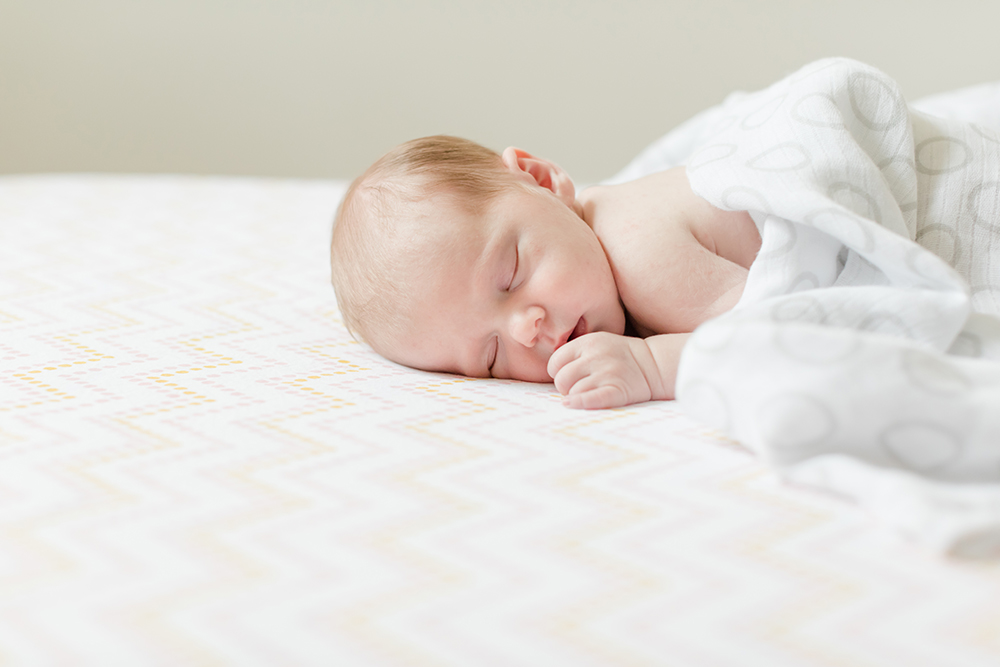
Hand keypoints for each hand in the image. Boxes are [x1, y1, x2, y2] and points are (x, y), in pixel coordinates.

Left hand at [547, 332, 664, 409]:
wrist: (653, 363)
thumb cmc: (619, 356)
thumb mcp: (596, 342)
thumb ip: (575, 352)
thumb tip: (550, 372)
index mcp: (588, 342)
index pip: (555, 362)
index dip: (557, 372)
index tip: (568, 376)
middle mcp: (596, 356)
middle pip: (561, 379)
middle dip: (565, 387)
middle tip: (577, 387)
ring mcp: (607, 373)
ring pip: (573, 392)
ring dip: (576, 396)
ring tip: (587, 393)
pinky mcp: (617, 390)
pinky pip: (589, 400)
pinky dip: (579, 403)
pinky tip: (573, 404)